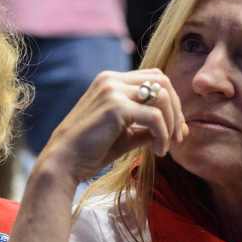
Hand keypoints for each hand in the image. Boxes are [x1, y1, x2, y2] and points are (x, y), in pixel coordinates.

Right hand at [36, 69, 186, 184]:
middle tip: (178, 137)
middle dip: (176, 110)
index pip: (153, 79)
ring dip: (171, 123)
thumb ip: (146, 125)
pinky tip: (157, 151)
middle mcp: (110, 79)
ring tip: (165, 146)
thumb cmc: (90, 151)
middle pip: (162, 81)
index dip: (171, 103)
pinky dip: (162, 135)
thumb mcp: (124, 134)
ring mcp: (112, 90)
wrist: (63, 162)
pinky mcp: (115, 107)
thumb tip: (177, 127)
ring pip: (162, 96)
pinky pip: (155, 116)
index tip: (175, 130)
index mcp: (110, 81)